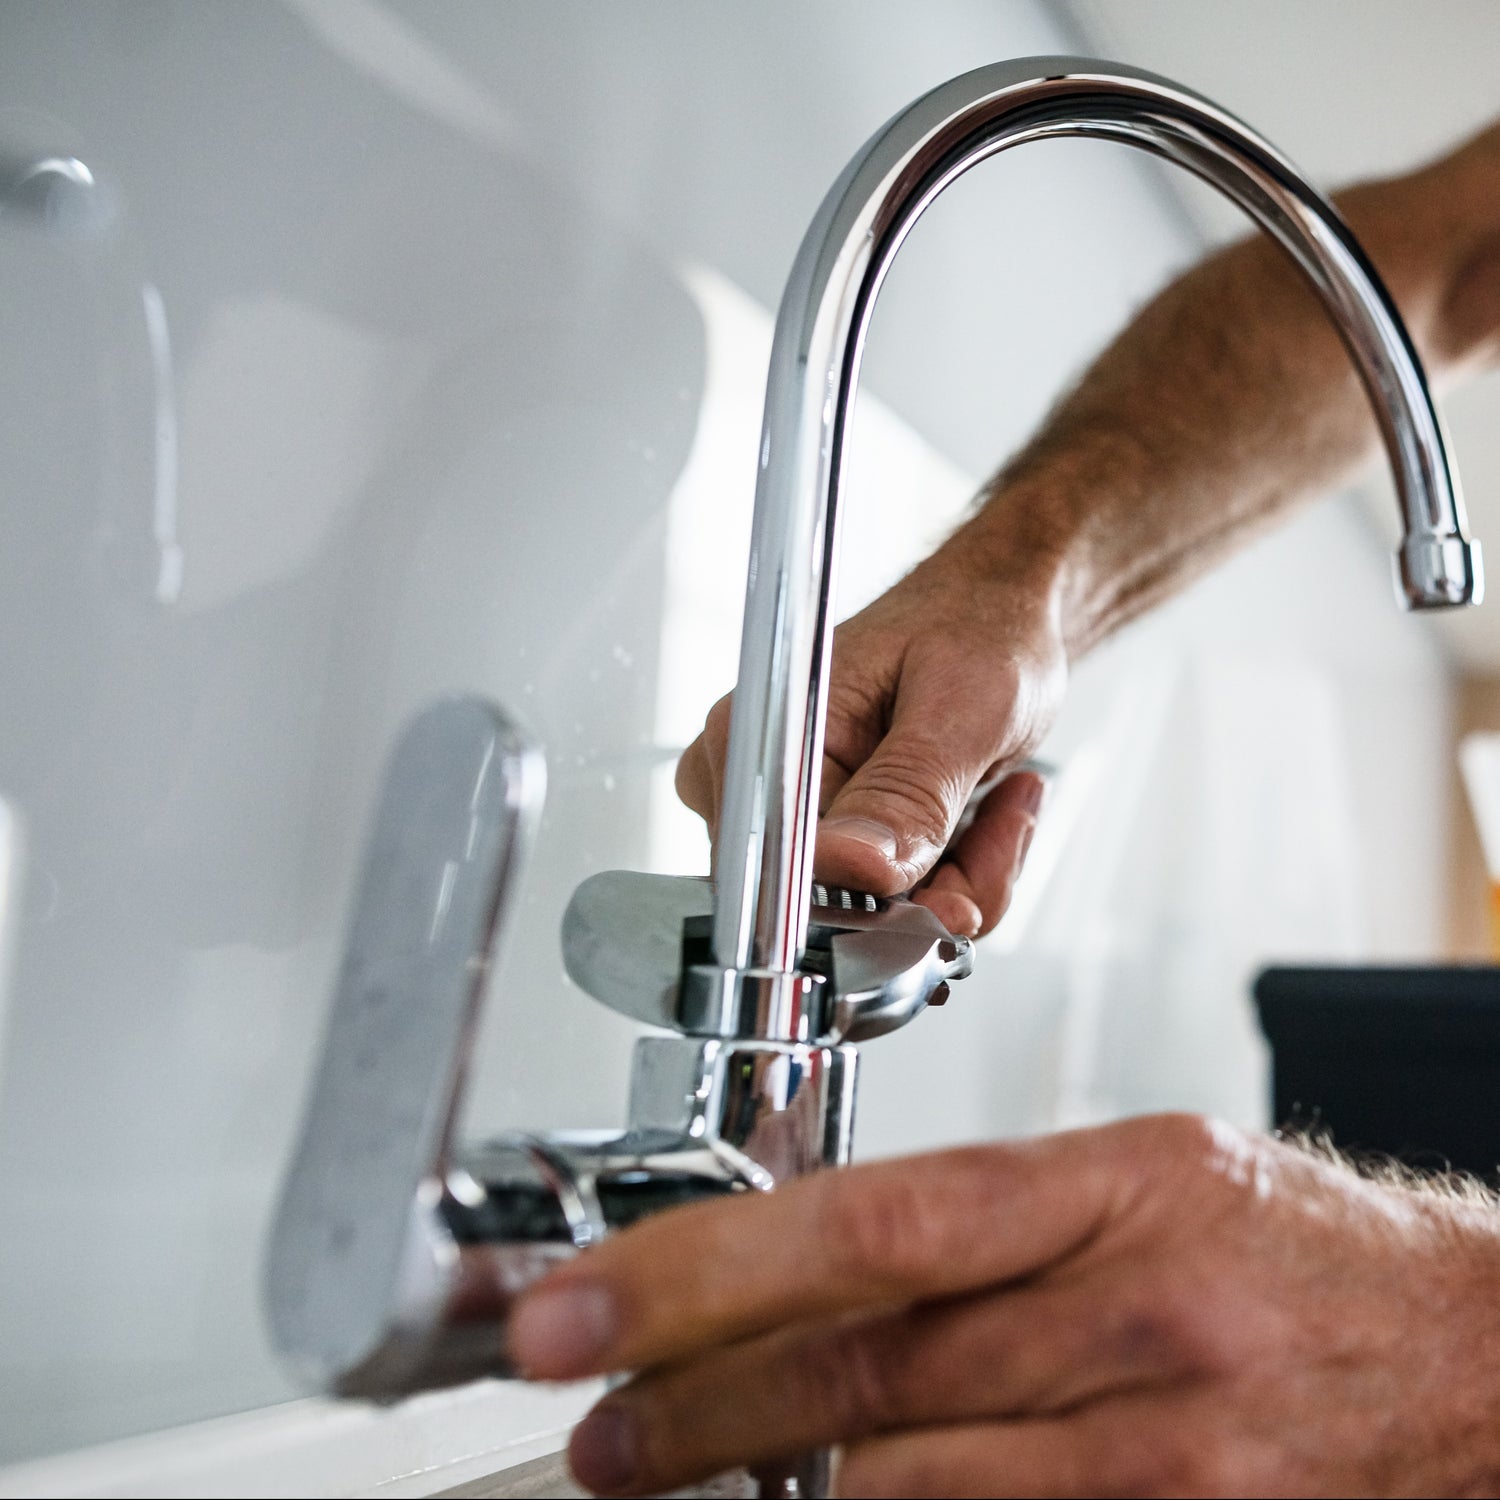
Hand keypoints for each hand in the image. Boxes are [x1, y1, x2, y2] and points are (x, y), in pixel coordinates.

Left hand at [509, 1115, 1499, 1496]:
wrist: (1476, 1350)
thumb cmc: (1288, 1243)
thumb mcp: (1138, 1176)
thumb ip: (982, 1226)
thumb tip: (802, 1267)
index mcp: (1113, 1187)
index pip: (873, 1223)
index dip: (709, 1267)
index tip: (590, 1303)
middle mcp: (1138, 1316)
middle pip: (871, 1368)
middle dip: (696, 1399)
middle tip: (587, 1421)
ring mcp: (1173, 1452)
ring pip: (917, 1483)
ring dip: (765, 1486)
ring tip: (656, 1471)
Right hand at [674, 523, 1067, 936]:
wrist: (1001, 612)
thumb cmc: (978, 625)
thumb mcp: (960, 704)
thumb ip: (908, 792)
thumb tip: (854, 869)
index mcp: (762, 733)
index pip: (791, 876)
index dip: (882, 904)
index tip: (959, 893)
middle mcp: (760, 781)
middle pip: (840, 907)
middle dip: (942, 887)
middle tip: (1005, 818)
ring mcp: (796, 816)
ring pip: (881, 915)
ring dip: (965, 876)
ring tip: (1005, 800)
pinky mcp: (837, 837)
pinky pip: (898, 903)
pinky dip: (961, 872)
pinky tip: (991, 811)